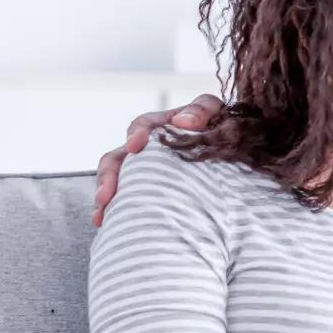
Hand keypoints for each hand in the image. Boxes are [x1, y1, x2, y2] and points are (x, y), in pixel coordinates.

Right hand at [92, 93, 225, 226]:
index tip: (134, 146)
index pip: (143, 125)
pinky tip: (105, 222)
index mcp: (164, 125)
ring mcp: (145, 167)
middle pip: (118, 157)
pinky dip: (114, 208)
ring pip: (116, 179)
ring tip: (102, 214)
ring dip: (105, 195)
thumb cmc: (224, 125)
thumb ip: (201, 110)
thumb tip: (182, 121)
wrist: (231, 149)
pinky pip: (126, 196)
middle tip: (106, 195)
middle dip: (109, 176)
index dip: (136, 135)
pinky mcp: (148, 186)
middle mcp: (148, 146)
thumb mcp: (216, 112)